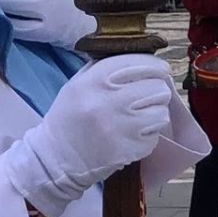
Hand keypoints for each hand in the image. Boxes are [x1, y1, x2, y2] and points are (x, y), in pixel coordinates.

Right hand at [4, 56, 175, 216]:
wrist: (55, 159)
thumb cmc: (68, 117)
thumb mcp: (78, 84)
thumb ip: (105, 67)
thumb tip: (141, 57)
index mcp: (95, 81)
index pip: (139, 63)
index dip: (155, 65)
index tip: (162, 69)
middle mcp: (109, 101)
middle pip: (157, 86)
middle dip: (157, 89)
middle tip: (150, 95)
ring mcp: (121, 127)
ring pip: (161, 111)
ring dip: (156, 111)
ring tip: (142, 115)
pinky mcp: (129, 149)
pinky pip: (155, 134)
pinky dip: (149, 133)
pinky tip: (134, 133)